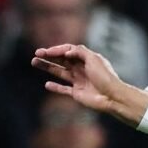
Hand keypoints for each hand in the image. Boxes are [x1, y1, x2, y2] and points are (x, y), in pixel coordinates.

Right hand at [31, 43, 147, 123]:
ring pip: (60, 72)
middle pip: (62, 60)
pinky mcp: (77, 93)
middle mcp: (82, 69)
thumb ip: (79, 52)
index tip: (48, 51)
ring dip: (47, 67)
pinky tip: (47, 84)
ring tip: (34, 62)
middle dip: (49, 56)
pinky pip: (63, 89)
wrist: (113, 97)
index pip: (69, 51)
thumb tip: (66, 52)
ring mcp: (79, 81)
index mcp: (87, 59)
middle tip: (37, 54)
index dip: (57, 50)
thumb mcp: (94, 59)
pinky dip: (56, 87)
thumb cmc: (105, 77)